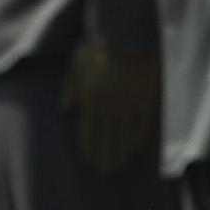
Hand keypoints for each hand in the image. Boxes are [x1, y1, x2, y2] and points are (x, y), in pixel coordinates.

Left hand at [59, 42, 160, 174]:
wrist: (127, 36)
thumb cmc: (98, 45)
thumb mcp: (76, 63)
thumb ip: (70, 88)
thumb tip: (64, 109)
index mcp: (90, 100)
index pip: (88, 133)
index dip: (89, 149)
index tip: (90, 162)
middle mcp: (109, 108)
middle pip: (106, 140)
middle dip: (105, 158)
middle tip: (105, 173)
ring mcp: (128, 106)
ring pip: (124, 137)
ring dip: (121, 153)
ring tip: (120, 165)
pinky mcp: (145, 101)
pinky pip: (141, 126)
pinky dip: (137, 139)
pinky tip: (136, 149)